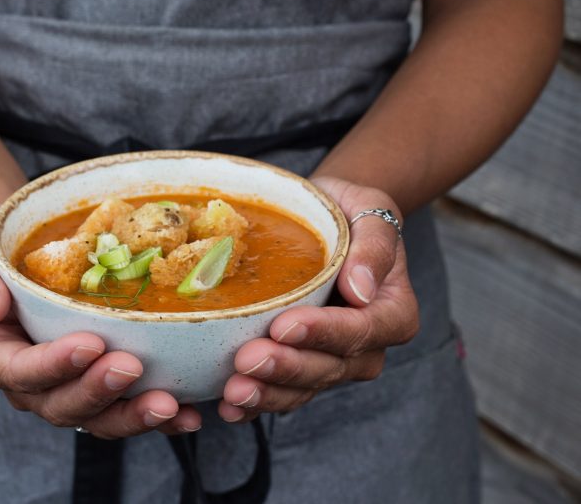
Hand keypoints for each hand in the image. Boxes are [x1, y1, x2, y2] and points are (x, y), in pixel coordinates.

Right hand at [0, 206, 201, 437]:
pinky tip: (188, 413)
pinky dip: (156, 415)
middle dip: (98, 392)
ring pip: (96, 416)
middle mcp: (26, 382)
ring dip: (132, 414)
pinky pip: (124, 406)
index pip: (18, 372)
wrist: (17, 246)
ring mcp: (64, 385)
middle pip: (60, 404)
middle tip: (132, 368)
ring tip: (170, 404)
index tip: (89, 344)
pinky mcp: (96, 380)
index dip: (53, 365)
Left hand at [219, 177, 418, 422]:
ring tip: (233, 390)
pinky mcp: (300, 369)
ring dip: (267, 393)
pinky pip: (280, 393)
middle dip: (287, 368)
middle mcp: (365, 347)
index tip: (283, 326)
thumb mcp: (372, 211)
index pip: (361, 330)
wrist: (324, 219)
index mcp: (392, 312)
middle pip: (329, 367)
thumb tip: (362, 289)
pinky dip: (253, 406)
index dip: (323, 333)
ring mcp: (331, 362)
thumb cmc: (351, 212)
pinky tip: (226, 407)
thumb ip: (376, 247)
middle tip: (247, 360)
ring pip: (303, 389)